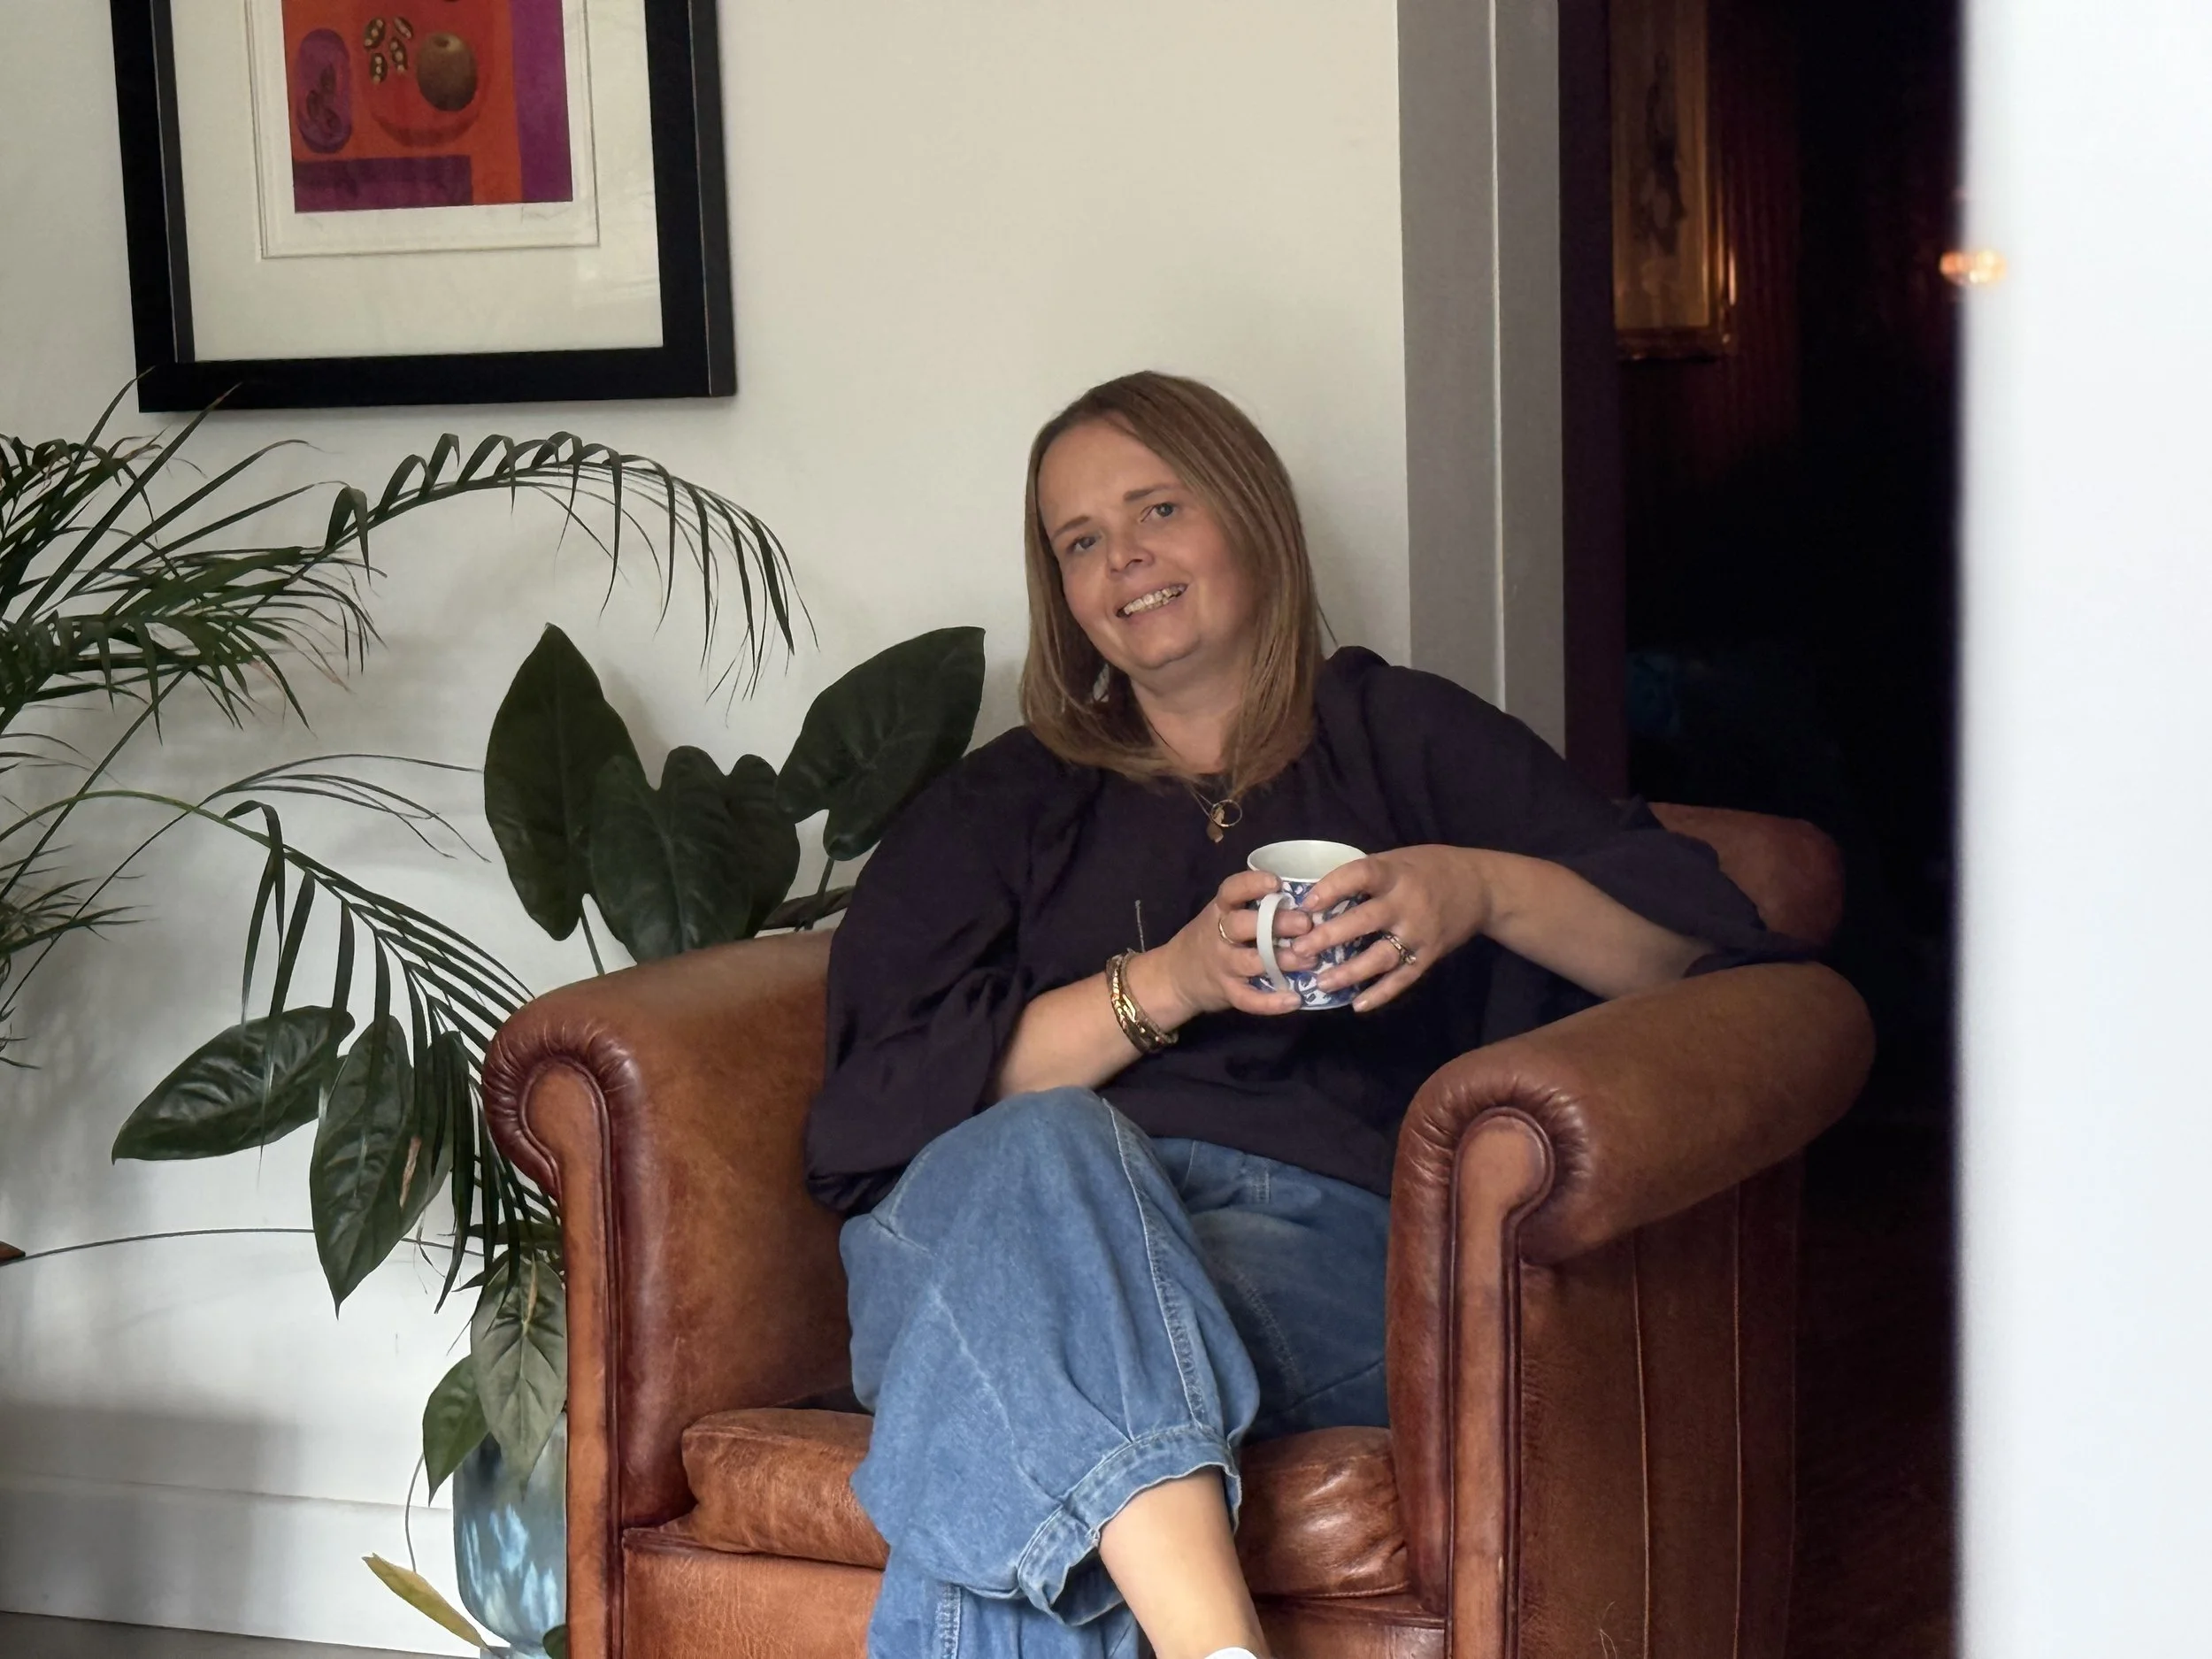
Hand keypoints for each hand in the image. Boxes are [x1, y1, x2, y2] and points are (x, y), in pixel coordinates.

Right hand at [1127, 870, 1310, 1024]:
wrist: (1175, 976)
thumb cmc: (1211, 939)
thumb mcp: (1222, 916)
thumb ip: (1252, 908)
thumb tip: (1303, 899)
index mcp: (1219, 911)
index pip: (1231, 891)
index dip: (1252, 884)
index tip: (1276, 882)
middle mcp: (1218, 935)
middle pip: (1242, 925)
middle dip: (1275, 923)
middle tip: (1305, 924)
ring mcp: (1222, 964)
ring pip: (1250, 962)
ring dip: (1282, 960)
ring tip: (1310, 959)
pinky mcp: (1226, 991)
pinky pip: (1248, 998)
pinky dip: (1271, 1002)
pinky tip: (1294, 999)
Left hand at [1282, 845, 1494, 1012]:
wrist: (1482, 888)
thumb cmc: (1430, 868)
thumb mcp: (1398, 858)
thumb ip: (1364, 874)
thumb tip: (1317, 893)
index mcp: (1395, 873)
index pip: (1360, 875)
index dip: (1332, 888)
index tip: (1307, 903)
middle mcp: (1408, 903)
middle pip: (1365, 920)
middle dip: (1330, 936)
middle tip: (1299, 949)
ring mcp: (1420, 933)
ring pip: (1381, 956)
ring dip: (1349, 972)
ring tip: (1321, 982)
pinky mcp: (1430, 955)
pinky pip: (1403, 978)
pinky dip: (1381, 994)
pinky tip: (1358, 1005)